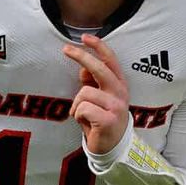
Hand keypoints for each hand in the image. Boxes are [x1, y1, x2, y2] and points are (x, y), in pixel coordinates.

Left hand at [63, 34, 129, 154]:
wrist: (112, 147)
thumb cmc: (103, 120)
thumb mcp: (100, 99)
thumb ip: (94, 83)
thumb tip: (83, 70)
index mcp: (119, 84)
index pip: (111, 60)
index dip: (98, 47)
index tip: (84, 37)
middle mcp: (120, 93)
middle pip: (99, 69)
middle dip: (81, 57)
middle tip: (65, 49)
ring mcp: (116, 106)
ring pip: (84, 92)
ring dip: (77, 104)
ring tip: (83, 115)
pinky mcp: (108, 120)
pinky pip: (82, 109)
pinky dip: (78, 115)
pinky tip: (85, 123)